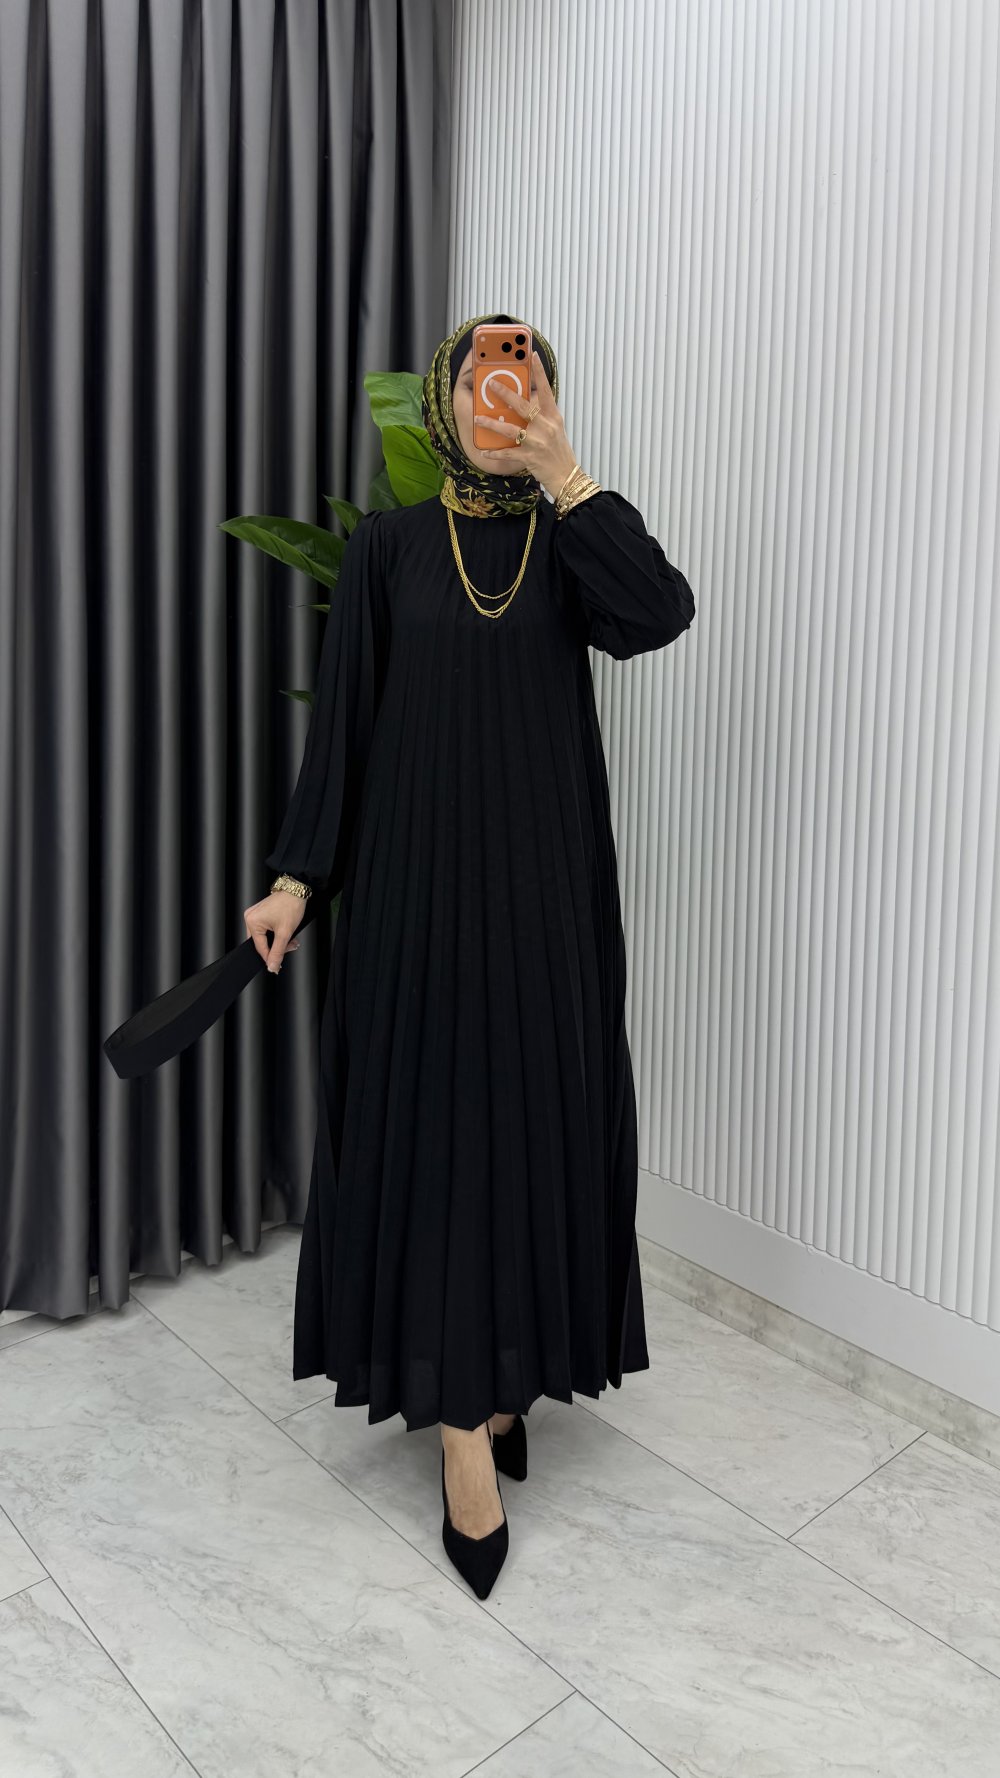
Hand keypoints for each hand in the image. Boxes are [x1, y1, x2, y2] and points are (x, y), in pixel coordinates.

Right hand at [243, 892, 304, 972]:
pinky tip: (286, 933)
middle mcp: (250, 917)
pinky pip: (267, 929)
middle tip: (290, 947)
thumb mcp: (285, 932)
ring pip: (266, 937)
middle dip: (277, 947)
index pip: (259, 947)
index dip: (270, 957)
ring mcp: (255, 914)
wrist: (297, 890)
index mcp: (252, 921)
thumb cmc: (290, 905)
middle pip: (262, 943)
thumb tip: (272, 966)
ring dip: (279, 941)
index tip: (277, 966)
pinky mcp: (261, 913)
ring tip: (291, 940)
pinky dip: (277, 934)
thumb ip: (278, 952)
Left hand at [476, 350, 578, 499]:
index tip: (532, 355)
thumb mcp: (555, 428)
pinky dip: (495, 452)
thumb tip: (525, 401)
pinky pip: (508, 453)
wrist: (566, 476)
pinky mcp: (529, 458)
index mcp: (553, 417)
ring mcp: (537, 442)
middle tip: (491, 384)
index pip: (546, 390)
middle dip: (505, 394)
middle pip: (522, 406)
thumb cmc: (559, 451)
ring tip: (478, 418)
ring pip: (510, 429)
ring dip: (491, 424)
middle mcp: (545, 427)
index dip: (539, 372)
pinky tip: (485, 451)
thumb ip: (542, 414)